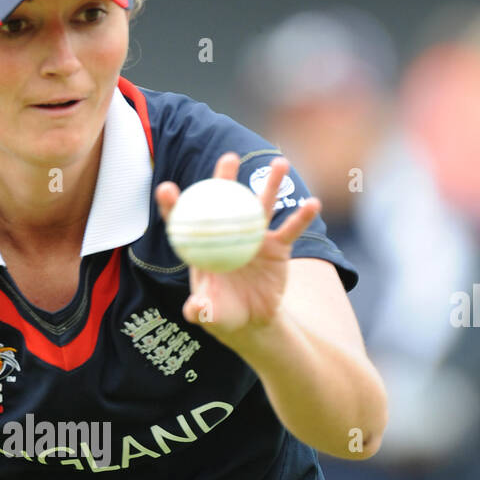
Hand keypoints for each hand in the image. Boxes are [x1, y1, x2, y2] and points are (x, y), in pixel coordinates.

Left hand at [155, 153, 321, 339]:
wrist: (252, 321)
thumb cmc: (223, 315)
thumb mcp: (210, 315)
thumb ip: (201, 311)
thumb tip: (195, 309)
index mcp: (205, 247)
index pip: (185, 222)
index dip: (173, 205)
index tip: (166, 188)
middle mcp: (229, 234)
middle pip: (224, 201)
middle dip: (224, 177)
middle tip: (229, 158)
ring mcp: (254, 237)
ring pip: (261, 206)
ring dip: (271, 183)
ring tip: (281, 162)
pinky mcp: (278, 246)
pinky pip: (291, 229)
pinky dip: (302, 217)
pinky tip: (313, 204)